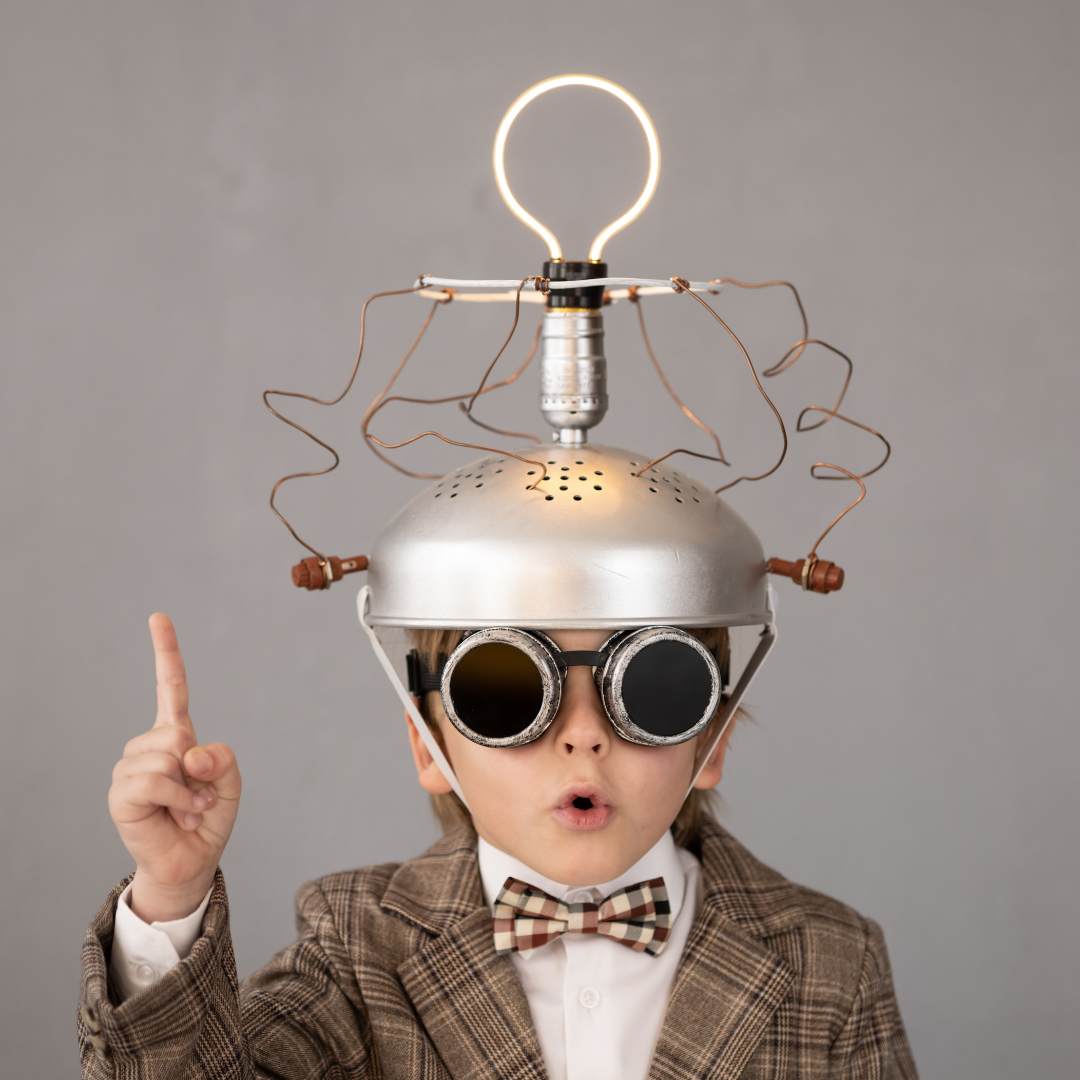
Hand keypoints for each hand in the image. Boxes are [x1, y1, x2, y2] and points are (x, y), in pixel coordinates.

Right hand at [108, 614, 241, 922]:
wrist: (192, 860)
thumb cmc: (208, 816)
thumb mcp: (231, 781)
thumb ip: (221, 758)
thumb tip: (188, 753)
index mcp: (176, 734)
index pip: (170, 685)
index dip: (166, 651)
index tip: (158, 617)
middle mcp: (149, 745)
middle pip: (179, 731)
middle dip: (199, 766)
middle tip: (198, 793)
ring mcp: (131, 768)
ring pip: (169, 756)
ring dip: (192, 789)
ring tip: (187, 807)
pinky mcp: (121, 793)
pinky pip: (157, 781)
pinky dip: (179, 800)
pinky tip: (179, 814)